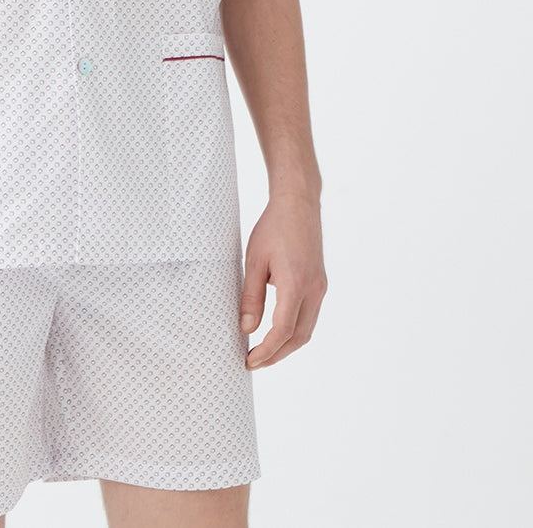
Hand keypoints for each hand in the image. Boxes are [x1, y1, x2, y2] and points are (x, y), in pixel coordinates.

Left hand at [239, 190, 327, 369]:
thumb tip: (247, 328)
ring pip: (307, 329)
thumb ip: (251, 296)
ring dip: (286, 345)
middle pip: (299, 337)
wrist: (298, 204)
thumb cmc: (274, 227)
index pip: (283, 330)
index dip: (266, 351)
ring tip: (263, 351)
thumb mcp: (254, 260)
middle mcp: (313, 290)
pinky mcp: (319, 283)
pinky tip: (277, 331)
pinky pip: (309, 315)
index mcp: (296, 284)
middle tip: (254, 362)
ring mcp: (320, 287)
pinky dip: (294, 330)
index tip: (249, 360)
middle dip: (277, 355)